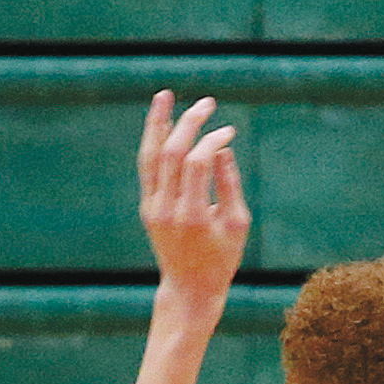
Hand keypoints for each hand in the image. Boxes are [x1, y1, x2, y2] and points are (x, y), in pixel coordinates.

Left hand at [137, 91, 250, 313]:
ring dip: (158, 122)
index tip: (228, 132)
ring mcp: (153, 207)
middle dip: (190, 122)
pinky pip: (148, 167)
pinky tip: (162, 123)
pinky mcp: (147, 207)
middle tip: (207, 103)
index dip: (213, 141)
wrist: (189, 289)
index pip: (198, 163)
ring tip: (165, 95)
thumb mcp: (237, 224)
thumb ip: (229, 183)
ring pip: (151, 155)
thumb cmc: (222, 258)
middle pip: (173, 152)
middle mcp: (168, 209)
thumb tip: (220, 147)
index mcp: (194, 215)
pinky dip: (154, 142)